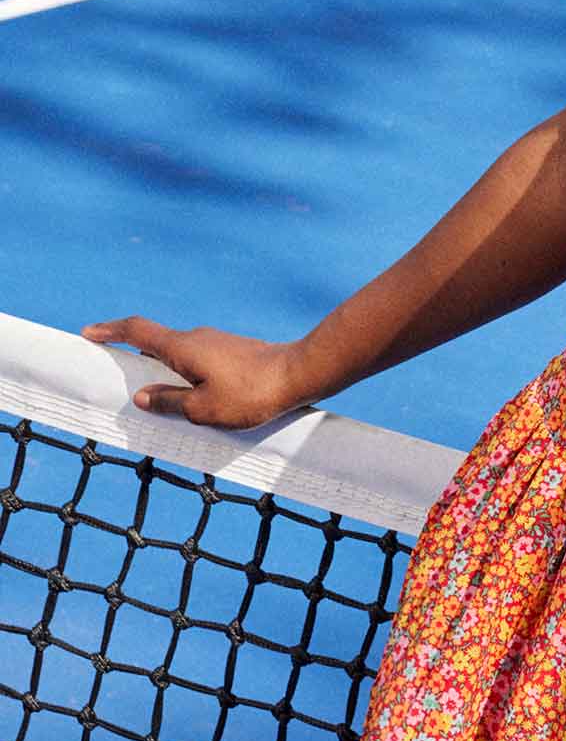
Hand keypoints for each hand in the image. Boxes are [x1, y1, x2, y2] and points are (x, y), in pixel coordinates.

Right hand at [81, 315, 313, 428]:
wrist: (300, 374)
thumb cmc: (251, 394)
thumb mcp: (203, 409)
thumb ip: (169, 402)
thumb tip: (142, 396)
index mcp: (183, 348)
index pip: (138, 332)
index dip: (111, 331)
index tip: (89, 332)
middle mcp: (197, 339)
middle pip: (156, 346)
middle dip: (134, 362)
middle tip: (116, 381)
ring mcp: (216, 343)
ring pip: (179, 357)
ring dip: (163, 374)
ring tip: (155, 402)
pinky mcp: (232, 353)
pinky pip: (197, 363)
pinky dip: (184, 377)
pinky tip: (190, 401)